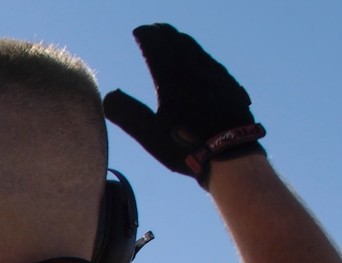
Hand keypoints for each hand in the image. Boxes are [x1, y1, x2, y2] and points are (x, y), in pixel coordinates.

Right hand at [103, 23, 264, 186]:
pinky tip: (200, 63)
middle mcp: (195, 70)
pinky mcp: (230, 85)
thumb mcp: (149, 135)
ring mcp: (216, 76)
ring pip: (197, 49)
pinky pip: (212, 62)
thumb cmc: (186, 146)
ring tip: (174, 39)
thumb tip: (109, 96)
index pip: (156, 46)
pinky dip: (199, 55)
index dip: (146, 36)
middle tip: (154, 29)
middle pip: (177, 41)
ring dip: (182, 41)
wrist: (232, 154)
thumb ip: (127, 113)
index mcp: (172, 79)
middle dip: (164, 33)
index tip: (138, 31)